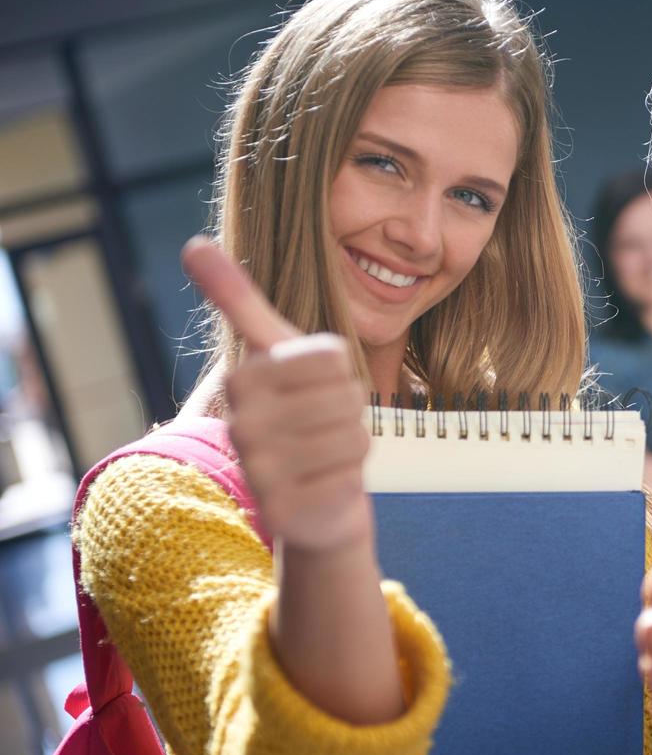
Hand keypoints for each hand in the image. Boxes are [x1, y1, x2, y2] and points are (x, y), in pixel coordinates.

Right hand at [182, 236, 371, 551]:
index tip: (320, 385)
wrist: (308, 497)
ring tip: (328, 451)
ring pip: (353, 438)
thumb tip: (193, 243)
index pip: (331, 358)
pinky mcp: (284, 511)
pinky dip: (350, 479)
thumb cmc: (299, 412)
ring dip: (354, 444)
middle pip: (346, 398)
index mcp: (245, 378)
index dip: (342, 372)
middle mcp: (243, 424)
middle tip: (328, 423)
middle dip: (351, 411)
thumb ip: (238, 300)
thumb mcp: (275, 350)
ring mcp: (260, 471)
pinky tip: (327, 482)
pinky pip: (349, 479)